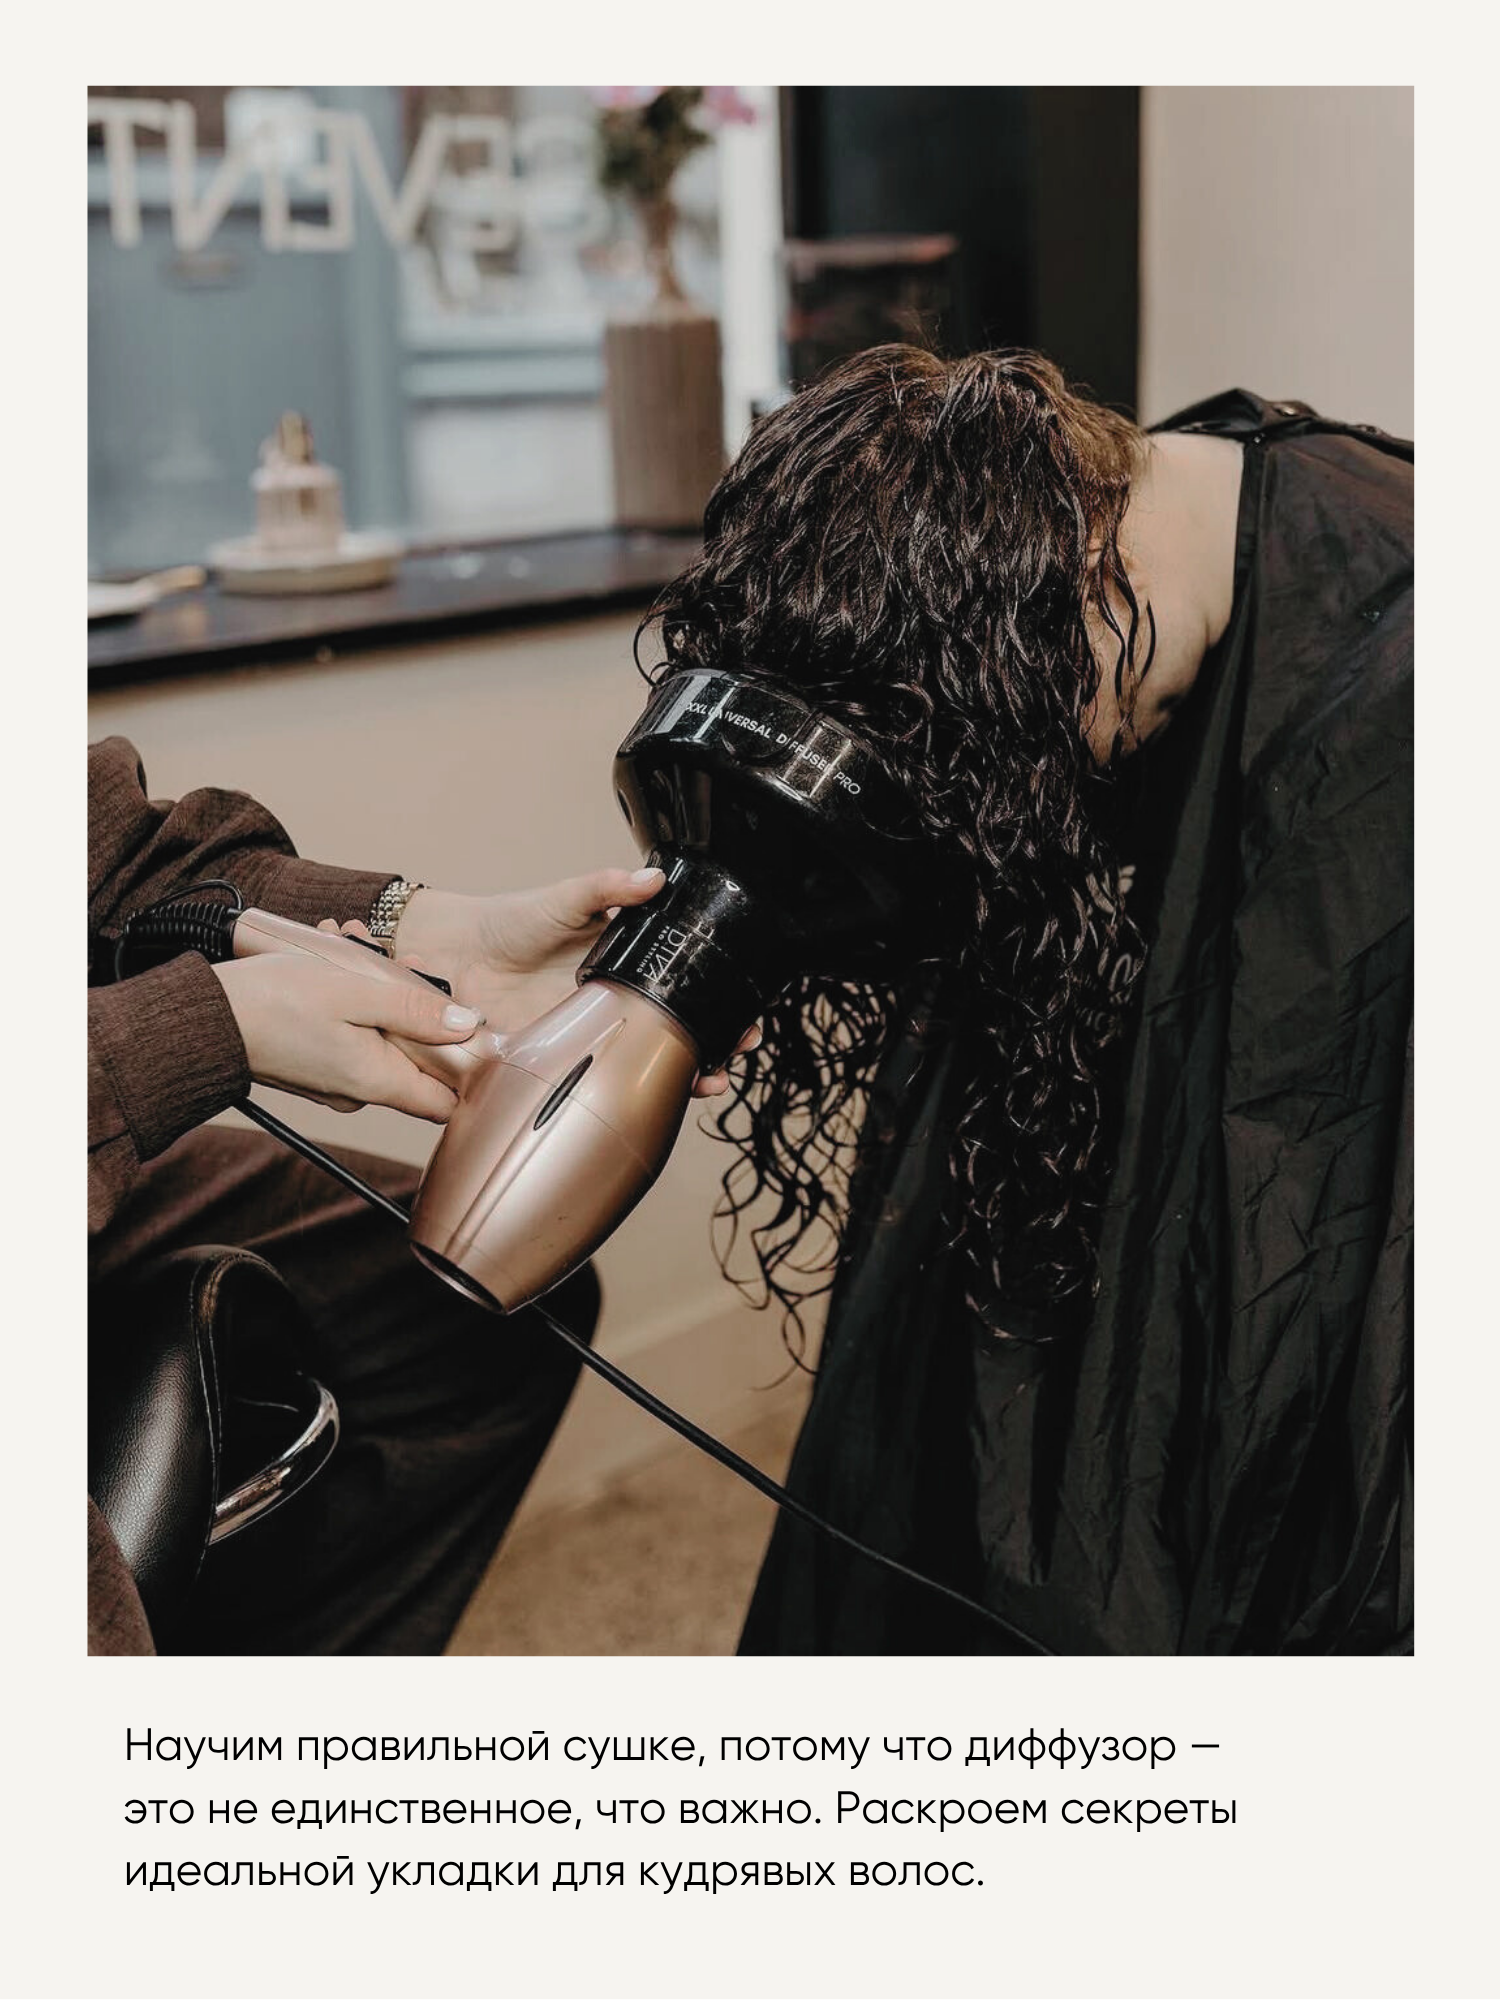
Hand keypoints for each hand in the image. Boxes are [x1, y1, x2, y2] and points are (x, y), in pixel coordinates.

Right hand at [212, 953, 485, 1121]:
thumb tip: (466, 1025)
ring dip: (376, 989)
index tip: (460, 1018)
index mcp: (378, 1082)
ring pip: (381, 1035)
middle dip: (412, 1001)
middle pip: (415, 1056)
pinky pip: (352, 1034)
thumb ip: (415, 1011)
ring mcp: (337, 1081)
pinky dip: (350, 999)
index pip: (446, 1101)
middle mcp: (360, 1091)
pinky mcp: (317, 1065)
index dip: (463, 1062)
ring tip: (351, 941)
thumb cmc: (274, 1002)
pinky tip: (333, 958)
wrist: (204, 1018)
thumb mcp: (355, 993)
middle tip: (389, 956)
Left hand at [339, 872, 761, 1096]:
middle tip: (739, 1049)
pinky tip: (654, 1098)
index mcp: (625, 965)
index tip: (746, 1011)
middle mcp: (616, 1005)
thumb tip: (654, 878)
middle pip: (679, 1031)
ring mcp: (591, 1038)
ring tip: (709, 1081)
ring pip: (649, 1065)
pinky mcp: (561, 1065)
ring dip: (686, 1076)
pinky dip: (629, 1098)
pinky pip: (601, 1087)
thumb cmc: (506, 923)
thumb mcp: (560, 901)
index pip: (684, 985)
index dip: (719, 1000)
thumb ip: (604, 889)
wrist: (449, 959)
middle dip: (718, 1044)